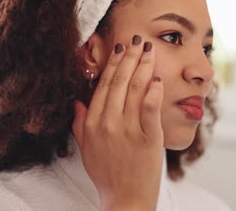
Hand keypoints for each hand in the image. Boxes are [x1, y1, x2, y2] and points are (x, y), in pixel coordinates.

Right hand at [72, 35, 163, 210]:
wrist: (125, 199)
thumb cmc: (106, 175)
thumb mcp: (86, 150)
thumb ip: (79, 125)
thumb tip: (77, 103)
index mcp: (92, 123)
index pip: (103, 86)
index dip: (112, 65)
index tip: (119, 49)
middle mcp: (109, 123)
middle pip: (120, 82)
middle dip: (130, 57)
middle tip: (138, 40)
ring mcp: (129, 130)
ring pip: (136, 89)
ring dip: (144, 66)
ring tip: (150, 50)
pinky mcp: (148, 138)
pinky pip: (151, 109)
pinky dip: (155, 91)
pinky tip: (158, 78)